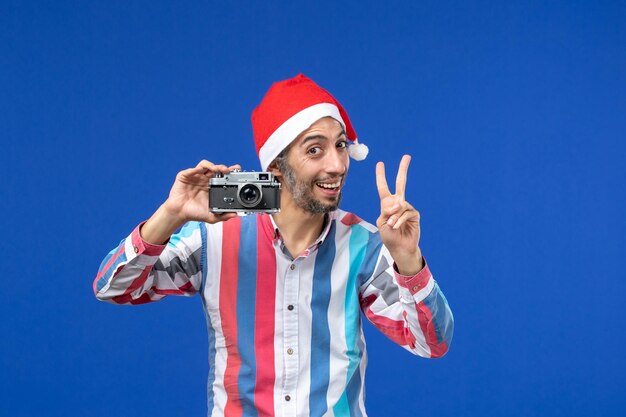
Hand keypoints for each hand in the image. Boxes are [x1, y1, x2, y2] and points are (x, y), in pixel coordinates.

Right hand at [140, 160, 240, 244]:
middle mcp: (205, 180)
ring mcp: (196, 177)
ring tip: (218, 169)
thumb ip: (224, 216)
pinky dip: (199, 168)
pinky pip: (193, 169)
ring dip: (213, 165)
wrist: (179, 214)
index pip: (223, 176)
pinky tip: (203, 171)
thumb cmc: (194, 213)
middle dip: (223, 168)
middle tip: (228, 171)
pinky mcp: (186, 176)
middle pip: (216, 169)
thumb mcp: (212, 217)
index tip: (237, 172)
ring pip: (206, 165)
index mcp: (212, 187)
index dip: (230, 173)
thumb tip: (235, 214)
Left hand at [376, 155, 422, 275]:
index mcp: (387, 205)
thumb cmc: (389, 236)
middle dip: (403, 169)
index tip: (380, 164)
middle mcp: (398, 203)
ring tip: (392, 226)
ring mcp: (407, 208)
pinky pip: (406, 212)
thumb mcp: (382, 223)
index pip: (383, 187)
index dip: (381, 176)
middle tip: (407, 156)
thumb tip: (398, 202)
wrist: (400, 248)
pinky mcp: (414, 214)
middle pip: (401, 183)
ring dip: (394, 216)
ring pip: (400, 205)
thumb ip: (387, 211)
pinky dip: (400, 219)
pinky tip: (397, 226)